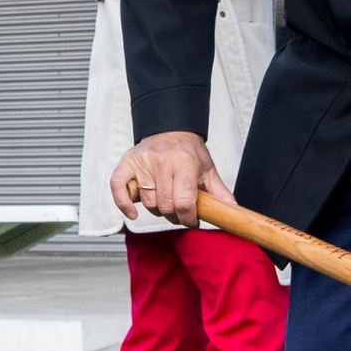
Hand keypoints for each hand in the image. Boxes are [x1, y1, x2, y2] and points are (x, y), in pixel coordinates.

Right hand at [110, 131, 234, 229]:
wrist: (171, 129)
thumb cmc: (189, 151)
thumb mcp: (207, 169)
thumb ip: (219, 192)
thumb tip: (232, 211)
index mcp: (184, 164)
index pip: (183, 202)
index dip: (189, 218)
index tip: (192, 221)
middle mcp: (162, 162)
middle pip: (166, 205)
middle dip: (175, 216)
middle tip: (181, 213)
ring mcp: (143, 163)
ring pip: (148, 202)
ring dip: (157, 210)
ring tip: (165, 203)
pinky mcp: (127, 163)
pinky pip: (118, 186)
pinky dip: (123, 203)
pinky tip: (133, 213)